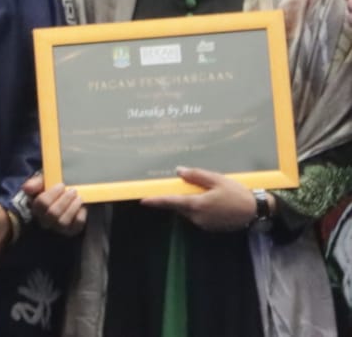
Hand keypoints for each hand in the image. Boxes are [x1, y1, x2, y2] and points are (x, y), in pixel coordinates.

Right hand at [21, 172, 86, 235]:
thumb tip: (27, 188)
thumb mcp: (43, 182)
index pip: (41, 203)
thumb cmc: (50, 189)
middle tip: (73, 191)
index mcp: (36, 207)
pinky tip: (82, 208)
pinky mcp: (69, 231)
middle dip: (64, 201)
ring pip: (63, 222)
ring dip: (72, 208)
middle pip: (53, 213)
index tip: (61, 185)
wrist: (62, 197)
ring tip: (79, 198)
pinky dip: (80, 217)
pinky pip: (75, 227)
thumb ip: (35, 183)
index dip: (52, 194)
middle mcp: (44, 220)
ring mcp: (57, 227)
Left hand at [141, 167, 259, 231]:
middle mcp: (197, 217)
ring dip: (190, 202)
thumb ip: (197, 176)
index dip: (156, 201)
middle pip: (180, 206)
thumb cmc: (237, 194)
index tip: (143, 200)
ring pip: (189, 211)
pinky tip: (212, 200)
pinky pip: (199, 216)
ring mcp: (204, 224)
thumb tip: (179, 172)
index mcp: (196, 205)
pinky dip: (200, 208)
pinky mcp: (211, 227)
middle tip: (187, 186)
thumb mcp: (217, 179)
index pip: (171, 202)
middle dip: (178, 196)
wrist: (256, 211)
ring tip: (206, 191)